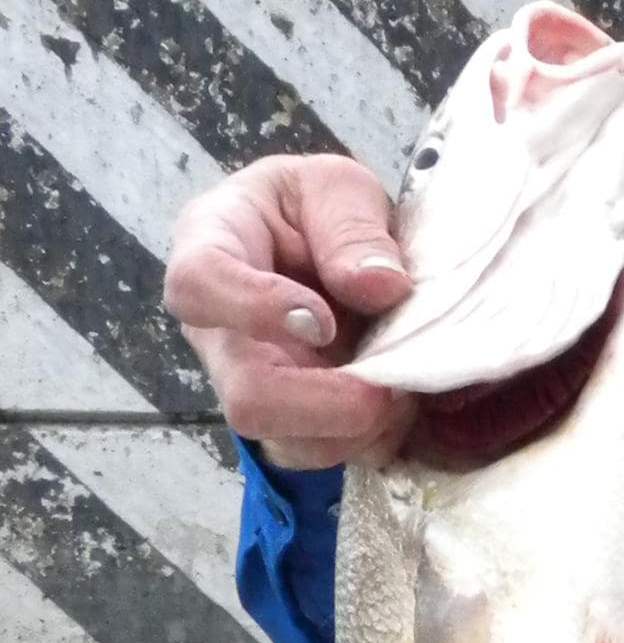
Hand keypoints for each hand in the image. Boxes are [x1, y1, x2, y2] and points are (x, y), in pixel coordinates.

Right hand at [166, 155, 417, 468]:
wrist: (325, 252)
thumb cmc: (313, 212)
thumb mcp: (338, 187)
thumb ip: (353, 226)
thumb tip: (380, 287)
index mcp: (210, 247)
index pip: (200, 284)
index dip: (255, 310)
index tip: (322, 321)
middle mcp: (217, 329)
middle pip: (246, 396)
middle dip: (328, 404)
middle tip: (389, 388)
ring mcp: (247, 382)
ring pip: (286, 441)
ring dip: (359, 428)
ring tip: (403, 388)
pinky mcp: (285, 421)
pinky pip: (321, 456)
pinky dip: (371, 441)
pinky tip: (398, 405)